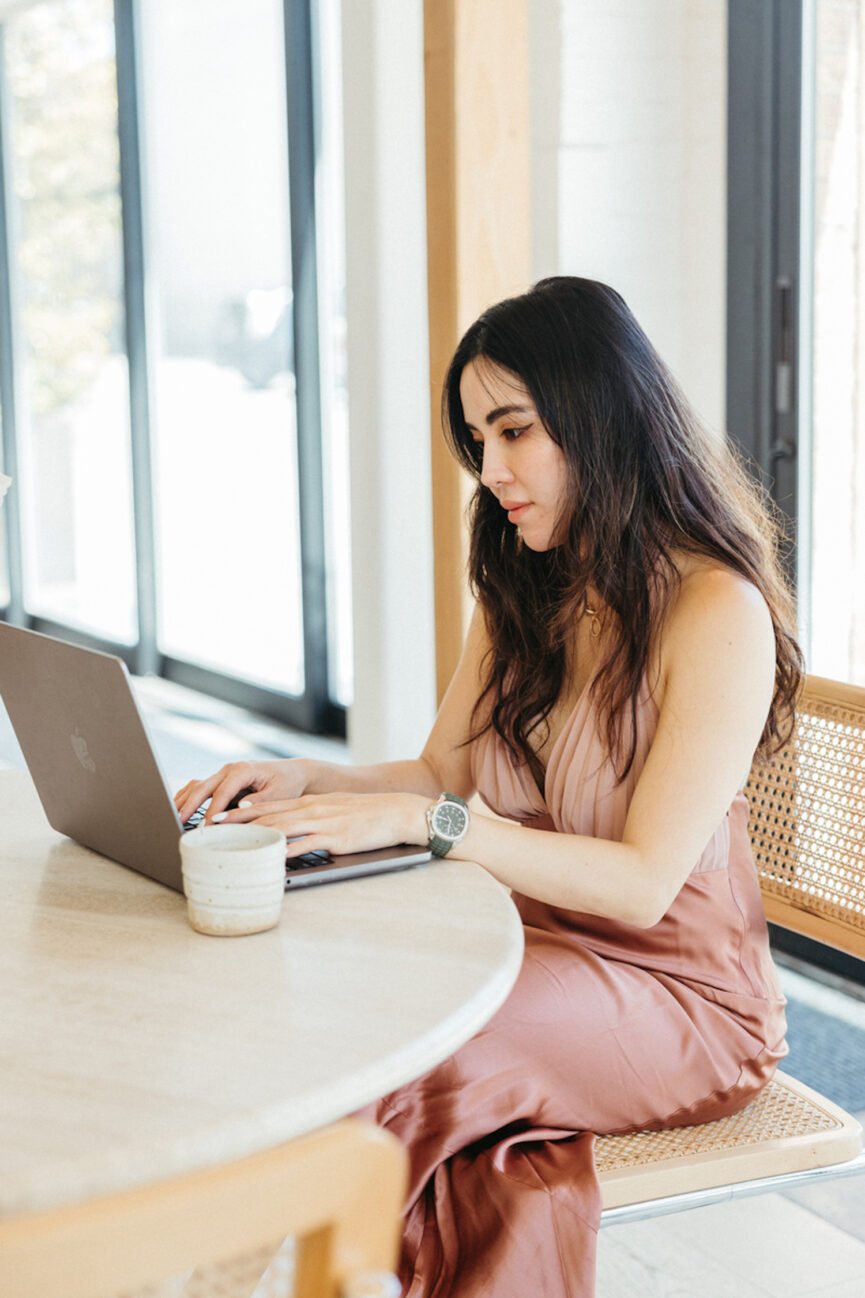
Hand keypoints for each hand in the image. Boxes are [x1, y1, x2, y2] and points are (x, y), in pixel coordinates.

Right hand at [174, 759, 308, 825]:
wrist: (292, 773)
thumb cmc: (286, 784)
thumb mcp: (277, 794)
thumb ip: (258, 802)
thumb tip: (239, 808)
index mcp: (242, 769)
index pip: (222, 792)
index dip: (212, 810)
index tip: (205, 827)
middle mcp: (229, 769)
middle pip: (202, 787)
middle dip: (189, 805)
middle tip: (177, 821)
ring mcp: (223, 774)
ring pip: (197, 785)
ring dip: (184, 800)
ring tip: (171, 816)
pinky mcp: (222, 781)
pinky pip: (200, 787)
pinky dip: (188, 797)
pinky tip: (179, 809)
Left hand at [205, 791, 429, 859]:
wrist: (397, 811)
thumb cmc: (368, 814)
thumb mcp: (335, 810)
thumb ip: (313, 817)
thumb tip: (292, 830)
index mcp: (310, 803)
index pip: (268, 805)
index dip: (241, 811)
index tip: (219, 817)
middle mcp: (312, 809)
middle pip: (268, 815)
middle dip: (238, 824)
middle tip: (213, 830)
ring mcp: (323, 823)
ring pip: (281, 828)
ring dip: (255, 836)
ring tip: (233, 844)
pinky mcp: (335, 838)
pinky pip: (306, 845)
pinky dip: (286, 852)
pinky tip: (271, 858)